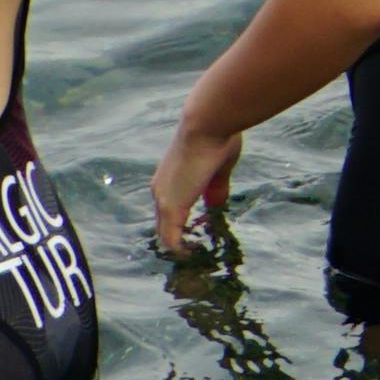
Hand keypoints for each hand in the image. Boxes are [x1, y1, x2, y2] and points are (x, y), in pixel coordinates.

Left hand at [150, 109, 243, 254]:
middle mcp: (160, 190)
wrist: (206, 124)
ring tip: (196, 254)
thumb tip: (216, 205)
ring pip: (164, 234)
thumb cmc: (216, 136)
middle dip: (179, 239)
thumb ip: (216, 188)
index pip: (168, 209)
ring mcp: (163, 199)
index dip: (182, 223)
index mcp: (169, 179)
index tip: (200, 230)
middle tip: (197, 248)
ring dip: (179, 247)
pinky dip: (180, 250)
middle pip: (162, 225)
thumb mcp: (219, 167)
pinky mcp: (172, 207)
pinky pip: (171, 239)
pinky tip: (193, 255)